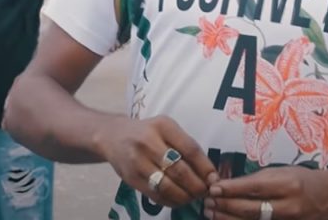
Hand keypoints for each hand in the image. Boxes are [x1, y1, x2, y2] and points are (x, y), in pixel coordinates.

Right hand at [98, 114, 217, 208]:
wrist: (113, 136)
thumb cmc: (147, 132)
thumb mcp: (166, 128)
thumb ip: (185, 145)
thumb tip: (209, 172)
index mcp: (163, 126)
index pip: (189, 148)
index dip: (205, 167)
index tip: (214, 178)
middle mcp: (148, 142)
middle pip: (179, 170)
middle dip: (197, 185)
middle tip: (206, 192)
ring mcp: (137, 161)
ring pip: (167, 186)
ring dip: (185, 196)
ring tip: (194, 197)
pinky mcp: (131, 178)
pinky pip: (155, 195)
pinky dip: (171, 201)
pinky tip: (179, 200)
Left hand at [204, 166, 327, 219]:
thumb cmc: (303, 179)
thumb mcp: (281, 172)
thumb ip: (257, 180)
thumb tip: (229, 185)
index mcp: (287, 184)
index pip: (253, 187)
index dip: (231, 189)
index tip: (213, 188)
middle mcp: (287, 205)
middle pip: (250, 209)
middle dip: (225, 206)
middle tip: (207, 203)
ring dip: (228, 219)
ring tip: (211, 214)